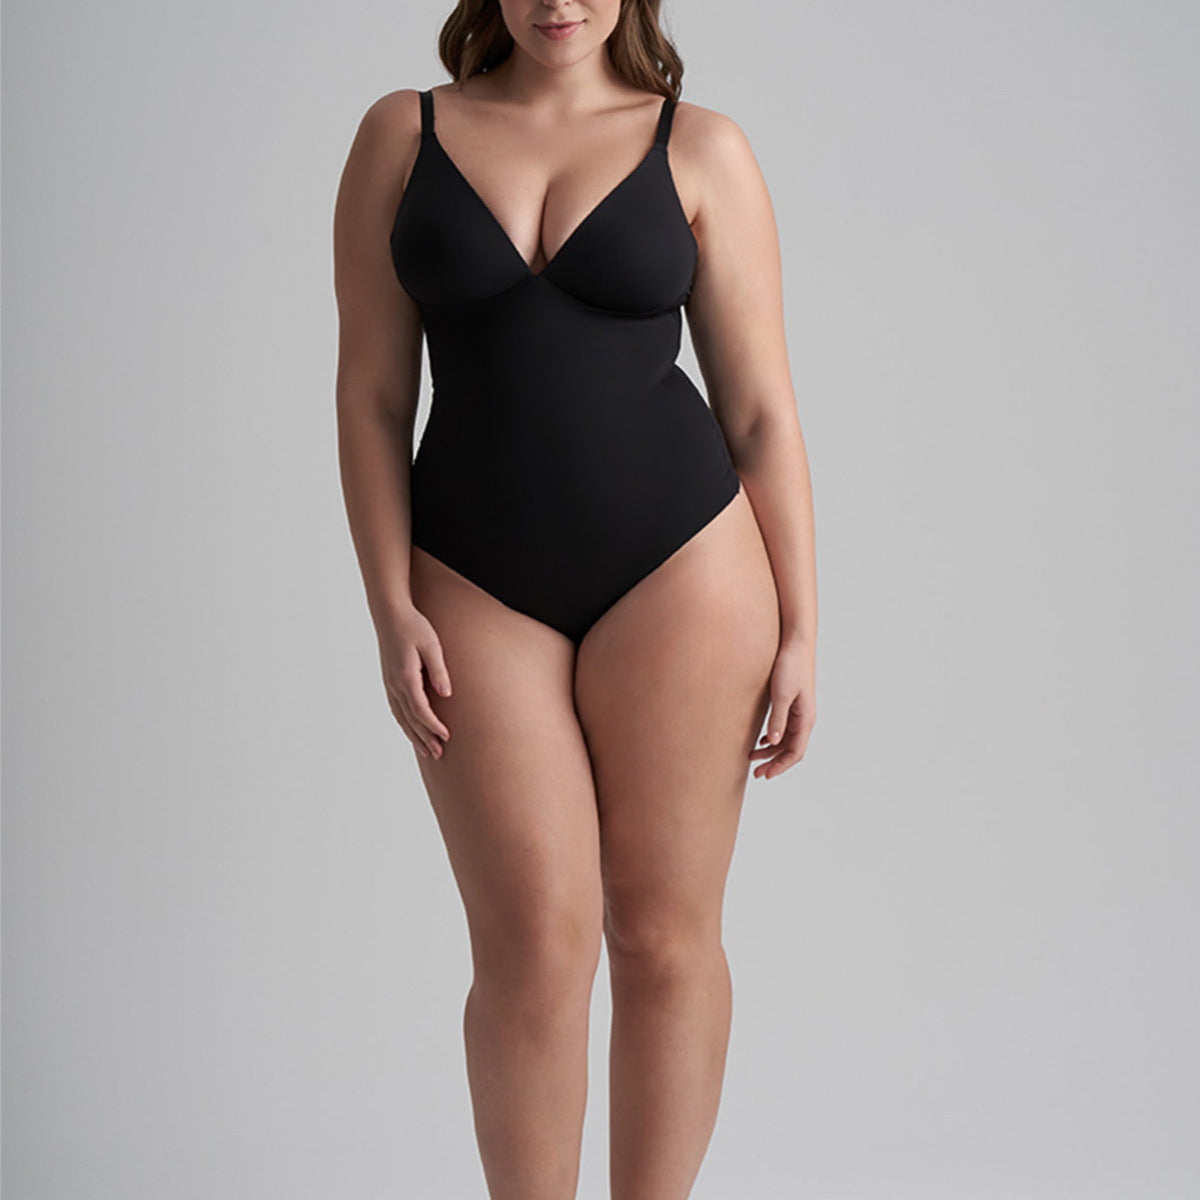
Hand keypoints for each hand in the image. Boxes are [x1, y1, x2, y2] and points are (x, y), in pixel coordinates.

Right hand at [377, 605, 452, 759]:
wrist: (390, 615)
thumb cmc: (414, 626)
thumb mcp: (431, 645)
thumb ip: (439, 670)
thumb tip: (447, 695)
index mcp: (405, 677)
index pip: (420, 710)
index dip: (433, 726)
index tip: (447, 737)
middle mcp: (394, 685)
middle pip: (410, 719)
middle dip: (425, 738)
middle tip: (439, 754)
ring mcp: (389, 684)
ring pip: (401, 717)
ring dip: (414, 735)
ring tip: (427, 750)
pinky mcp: (389, 681)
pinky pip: (396, 709)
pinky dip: (405, 723)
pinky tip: (412, 730)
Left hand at [750, 639, 815, 780]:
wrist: (795, 643)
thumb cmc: (790, 666)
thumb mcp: (781, 695)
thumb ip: (777, 719)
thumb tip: (773, 743)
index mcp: (806, 719)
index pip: (795, 752)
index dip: (781, 766)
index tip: (766, 775)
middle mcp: (805, 718)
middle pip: (790, 749)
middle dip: (774, 762)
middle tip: (755, 773)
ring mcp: (799, 711)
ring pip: (786, 739)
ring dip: (771, 750)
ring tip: (752, 757)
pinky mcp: (792, 702)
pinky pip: (784, 727)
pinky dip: (773, 737)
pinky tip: (761, 739)